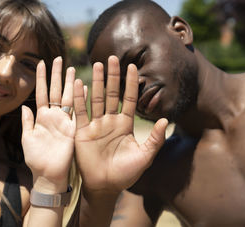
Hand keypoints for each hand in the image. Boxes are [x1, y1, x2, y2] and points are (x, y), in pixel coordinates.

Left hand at [21, 57, 74, 191]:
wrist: (48, 174)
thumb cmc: (35, 159)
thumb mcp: (27, 139)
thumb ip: (27, 122)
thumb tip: (24, 106)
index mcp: (41, 117)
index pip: (41, 93)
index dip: (40, 78)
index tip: (40, 62)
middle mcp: (54, 116)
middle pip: (56, 90)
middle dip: (57, 75)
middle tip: (59, 58)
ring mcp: (64, 121)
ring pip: (68, 97)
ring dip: (70, 83)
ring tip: (71, 68)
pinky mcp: (73, 128)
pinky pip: (77, 111)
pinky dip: (81, 99)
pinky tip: (84, 86)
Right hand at [73, 56, 167, 193]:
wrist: (105, 187)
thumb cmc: (126, 174)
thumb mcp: (144, 157)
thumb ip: (155, 139)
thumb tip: (166, 119)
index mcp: (125, 124)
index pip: (129, 99)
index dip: (131, 83)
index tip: (133, 66)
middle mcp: (110, 121)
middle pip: (112, 94)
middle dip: (113, 76)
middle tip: (112, 58)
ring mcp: (95, 125)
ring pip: (96, 99)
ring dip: (96, 82)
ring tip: (97, 65)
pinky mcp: (82, 132)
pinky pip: (80, 112)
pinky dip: (79, 99)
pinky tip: (79, 84)